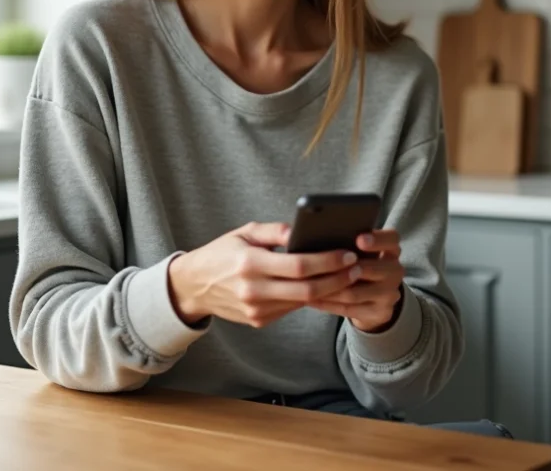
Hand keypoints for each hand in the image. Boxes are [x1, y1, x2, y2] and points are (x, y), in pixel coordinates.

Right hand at [168, 222, 362, 328]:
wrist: (194, 286)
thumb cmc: (222, 253)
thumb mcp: (244, 232)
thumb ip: (275, 231)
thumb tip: (303, 231)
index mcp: (250, 264)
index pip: (299, 266)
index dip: (328, 262)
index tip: (347, 254)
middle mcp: (253, 290)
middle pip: (307, 290)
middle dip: (337, 279)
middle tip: (356, 267)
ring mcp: (256, 310)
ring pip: (302, 303)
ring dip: (329, 291)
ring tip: (347, 276)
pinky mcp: (258, 321)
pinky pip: (291, 309)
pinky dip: (310, 299)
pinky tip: (325, 286)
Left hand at [306, 230, 404, 332]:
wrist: (374, 299)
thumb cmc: (359, 265)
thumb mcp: (359, 252)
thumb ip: (344, 241)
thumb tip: (306, 232)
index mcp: (391, 250)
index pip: (392, 239)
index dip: (377, 239)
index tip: (359, 239)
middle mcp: (395, 271)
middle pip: (375, 268)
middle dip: (348, 268)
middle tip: (325, 266)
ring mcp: (389, 294)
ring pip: (356, 293)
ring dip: (330, 289)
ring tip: (309, 284)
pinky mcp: (380, 313)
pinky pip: (349, 309)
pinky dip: (328, 304)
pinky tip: (312, 299)